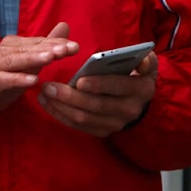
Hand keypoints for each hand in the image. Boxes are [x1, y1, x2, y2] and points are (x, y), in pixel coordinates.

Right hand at [0, 22, 78, 127]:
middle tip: (68, 49)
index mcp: (11, 45)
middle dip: (49, 48)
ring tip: (51, 58)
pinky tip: (32, 80)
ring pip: (15, 60)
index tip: (76, 46)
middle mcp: (1, 51)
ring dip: (33, 58)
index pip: (37, 42)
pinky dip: (17, 79)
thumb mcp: (26, 66)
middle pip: (28, 48)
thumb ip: (44, 47)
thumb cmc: (1, 81)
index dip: (56, 43)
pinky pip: (3, 79)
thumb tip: (65, 26)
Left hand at [38, 51, 157, 136]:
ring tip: (44, 93)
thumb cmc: (136, 73)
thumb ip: (145, 59)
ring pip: (85, 118)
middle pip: (97, 105)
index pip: (120, 87)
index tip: (80, 80)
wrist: (138, 99)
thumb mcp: (145, 63)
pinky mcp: (102, 131)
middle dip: (71, 96)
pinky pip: (78, 126)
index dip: (100, 84)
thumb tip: (142, 60)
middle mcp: (130, 110)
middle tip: (49, 86)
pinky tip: (47, 103)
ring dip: (61, 106)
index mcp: (141, 90)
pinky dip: (61, 115)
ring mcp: (115, 124)